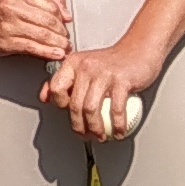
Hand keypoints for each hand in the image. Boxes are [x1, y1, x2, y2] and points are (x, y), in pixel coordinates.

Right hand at [0, 0, 73, 63]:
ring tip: (64, 47)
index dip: (61, 18)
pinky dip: (47, 52)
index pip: (50, 6)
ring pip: (41, 35)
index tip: (65, 24)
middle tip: (66, 38)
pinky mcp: (6, 42)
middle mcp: (13, 7)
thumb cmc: (4, 6)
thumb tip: (66, 14)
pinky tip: (55, 54)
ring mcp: (8, 26)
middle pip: (47, 22)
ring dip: (57, 44)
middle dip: (61, 33)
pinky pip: (32, 47)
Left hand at [42, 30, 163, 143]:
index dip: (60, 105)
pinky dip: (117, 125)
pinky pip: (116, 109)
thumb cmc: (111, 61)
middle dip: (79, 126)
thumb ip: (63, 80)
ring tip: (100, 136)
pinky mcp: (122, 81)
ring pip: (91, 109)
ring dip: (95, 129)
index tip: (68, 114)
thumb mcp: (83, 66)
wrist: (139, 49)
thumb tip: (45, 98)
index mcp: (73, 62)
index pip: (56, 88)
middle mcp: (86, 66)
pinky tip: (119, 131)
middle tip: (85, 135)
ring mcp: (104, 73)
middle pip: (75, 104)